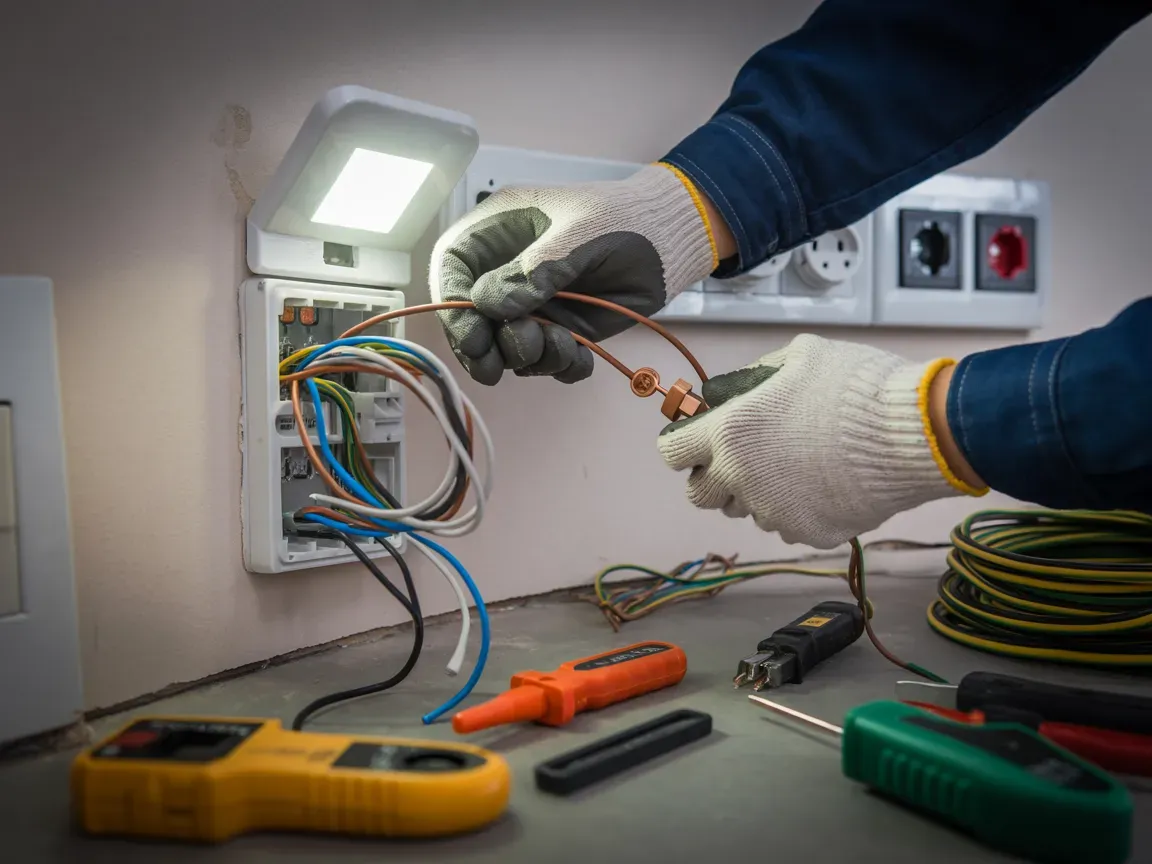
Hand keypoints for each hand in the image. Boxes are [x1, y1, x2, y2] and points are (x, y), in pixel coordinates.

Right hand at [430, 164, 718, 384]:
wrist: (675, 241)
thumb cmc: (626, 218)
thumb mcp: (580, 234)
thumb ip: (535, 270)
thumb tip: (488, 304)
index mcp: (501, 230)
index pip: (453, 267)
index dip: (452, 304)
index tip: (471, 336)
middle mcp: (509, 270)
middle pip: (472, 317)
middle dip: (486, 347)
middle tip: (505, 365)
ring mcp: (535, 303)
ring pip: (508, 345)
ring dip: (530, 357)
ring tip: (562, 344)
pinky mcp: (562, 329)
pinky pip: (546, 360)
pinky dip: (560, 366)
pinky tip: (581, 356)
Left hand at [657, 335, 985, 548]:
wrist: (912, 432)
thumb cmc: (854, 387)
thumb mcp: (797, 356)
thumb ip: (754, 376)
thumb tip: (735, 389)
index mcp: (729, 434)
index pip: (673, 453)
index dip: (682, 443)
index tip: (696, 438)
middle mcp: (742, 478)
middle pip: (700, 494)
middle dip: (713, 476)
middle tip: (741, 457)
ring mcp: (774, 512)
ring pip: (744, 511)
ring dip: (755, 492)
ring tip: (794, 465)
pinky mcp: (807, 533)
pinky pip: (785, 524)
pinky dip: (796, 508)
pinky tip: (822, 482)